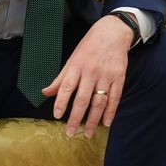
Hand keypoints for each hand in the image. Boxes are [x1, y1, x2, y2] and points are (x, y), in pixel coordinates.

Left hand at [42, 14, 134, 136]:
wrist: (113, 32)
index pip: (67, 87)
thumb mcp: (72, 58)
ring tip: (88, 133)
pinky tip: (107, 122)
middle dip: (76, 118)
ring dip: (93, 119)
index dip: (61, 102)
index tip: (57, 116)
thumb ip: (61, 78)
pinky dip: (111, 111)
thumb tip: (45, 92)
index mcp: (77, 66)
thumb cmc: (90, 45)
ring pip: (99, 101)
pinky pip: (115, 97)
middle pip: (82, 99)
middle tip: (71, 133)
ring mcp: (106, 75)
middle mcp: (91, 71)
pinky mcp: (119, 77)